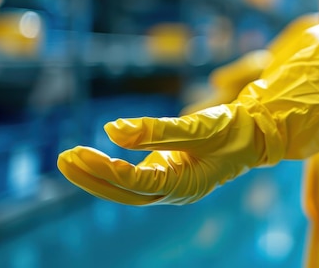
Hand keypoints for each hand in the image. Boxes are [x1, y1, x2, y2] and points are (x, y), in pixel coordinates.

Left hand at [58, 103, 281, 204]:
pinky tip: (91, 159)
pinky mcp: (167, 174)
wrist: (254, 134)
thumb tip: (113, 130)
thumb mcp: (198, 127)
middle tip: (63, 158)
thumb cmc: (232, 130)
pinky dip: (111, 169)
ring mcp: (171, 185)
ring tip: (67, 159)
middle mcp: (175, 191)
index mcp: (187, 186)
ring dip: (97, 174)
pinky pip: (133, 177)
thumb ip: (156, 130)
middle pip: (126, 192)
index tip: (85, 155)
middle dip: (94, 177)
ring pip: (127, 188)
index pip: (142, 183)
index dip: (113, 171)